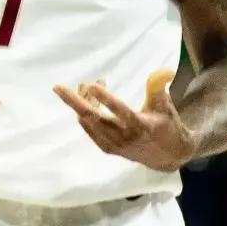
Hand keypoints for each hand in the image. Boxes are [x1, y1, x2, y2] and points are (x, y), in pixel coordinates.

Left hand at [54, 70, 195, 171]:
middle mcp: (125, 137)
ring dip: (82, 105)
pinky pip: (91, 132)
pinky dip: (85, 117)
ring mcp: (115, 145)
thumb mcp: (165, 104)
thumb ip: (158, 86)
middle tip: (58, 87)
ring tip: (82, 87)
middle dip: (75, 102)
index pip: (120, 111)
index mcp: (140, 125)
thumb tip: (165, 70)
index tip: (91, 85)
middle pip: (95, 118)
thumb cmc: (167, 125)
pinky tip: (83, 103)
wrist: (167, 156)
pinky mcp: (109, 149)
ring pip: (91, 123)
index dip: (105, 99)